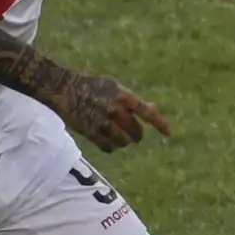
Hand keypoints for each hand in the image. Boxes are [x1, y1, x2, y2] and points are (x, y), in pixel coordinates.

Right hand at [52, 73, 171, 152]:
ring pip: (123, 142)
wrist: (65, 89)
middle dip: (135, 135)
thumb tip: (154, 109)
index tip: (169, 133)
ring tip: (116, 135)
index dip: (160, 124)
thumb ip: (133, 100)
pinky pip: (109, 148)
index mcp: (123, 97)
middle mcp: (116, 111)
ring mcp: (103, 123)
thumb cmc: (93, 87)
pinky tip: (107, 141)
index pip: (148, 112)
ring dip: (123, 141)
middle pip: (136, 133)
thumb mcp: (115, 87)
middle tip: (130, 133)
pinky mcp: (92, 133)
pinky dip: (111, 147)